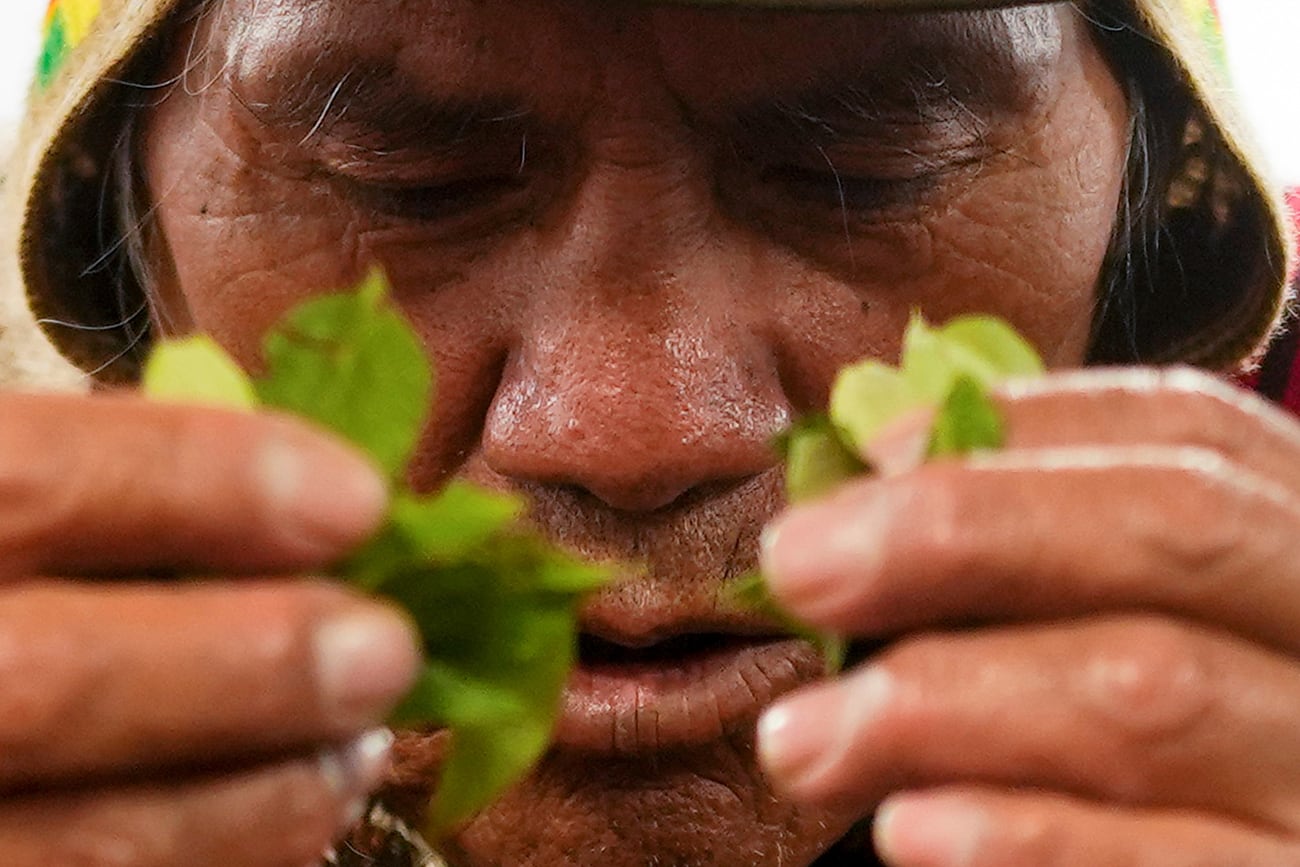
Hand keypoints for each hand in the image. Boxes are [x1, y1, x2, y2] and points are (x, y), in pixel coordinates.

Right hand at [0, 392, 419, 866]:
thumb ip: (69, 482)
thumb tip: (282, 503)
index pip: (28, 485)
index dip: (198, 484)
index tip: (353, 497)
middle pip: (46, 685)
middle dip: (250, 667)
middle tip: (386, 650)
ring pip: (77, 850)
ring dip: (250, 805)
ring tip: (356, 752)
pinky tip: (280, 831)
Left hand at [757, 367, 1299, 864]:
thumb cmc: (1169, 763)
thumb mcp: (1131, 624)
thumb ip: (1034, 556)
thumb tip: (867, 477)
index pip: (1189, 433)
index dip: (1020, 430)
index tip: (860, 452)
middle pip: (1179, 527)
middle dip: (961, 529)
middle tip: (796, 564)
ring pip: (1152, 691)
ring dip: (940, 700)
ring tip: (802, 737)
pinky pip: (1177, 862)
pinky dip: (1027, 836)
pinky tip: (909, 829)